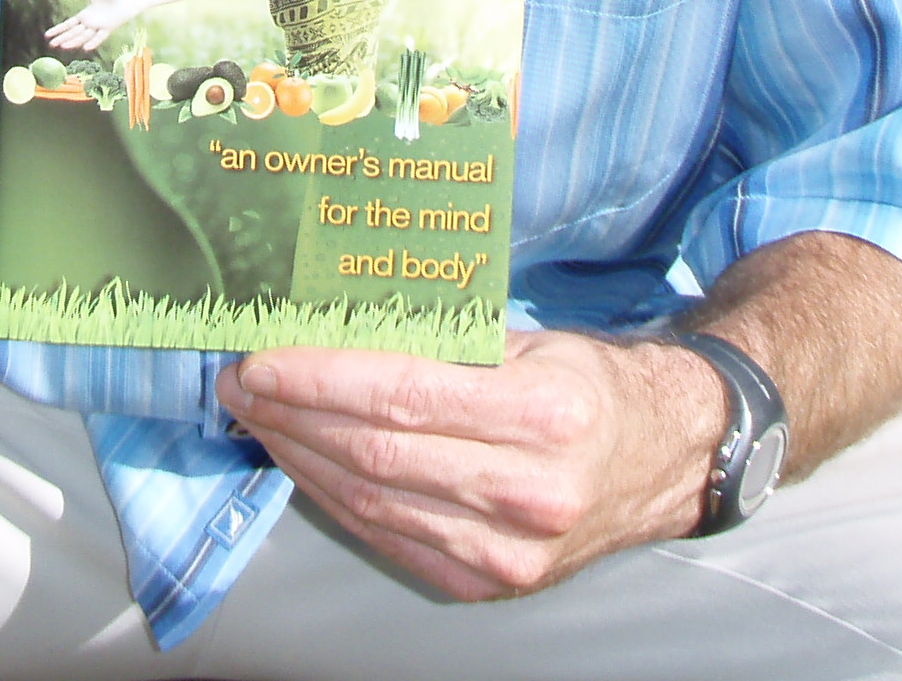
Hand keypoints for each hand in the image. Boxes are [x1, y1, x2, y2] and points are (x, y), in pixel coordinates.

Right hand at [46, 0, 143, 53]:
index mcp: (85, 16)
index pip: (68, 25)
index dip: (58, 30)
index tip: (47, 35)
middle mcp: (90, 24)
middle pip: (73, 33)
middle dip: (62, 38)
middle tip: (51, 45)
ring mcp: (99, 27)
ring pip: (83, 36)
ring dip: (74, 42)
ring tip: (63, 47)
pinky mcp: (109, 28)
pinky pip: (99, 37)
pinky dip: (93, 42)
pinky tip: (85, 48)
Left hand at [217, 331, 722, 598]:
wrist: (662, 461)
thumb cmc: (590, 385)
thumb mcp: (532, 341)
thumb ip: (444, 337)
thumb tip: (335, 317)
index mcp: (545, 416)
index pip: (402, 398)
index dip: (320, 379)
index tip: (260, 357)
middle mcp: (529, 492)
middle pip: (375, 455)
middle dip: (291, 416)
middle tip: (238, 381)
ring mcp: (507, 552)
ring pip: (371, 502)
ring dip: (299, 457)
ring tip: (257, 416)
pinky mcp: (488, 583)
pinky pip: (389, 537)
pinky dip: (334, 497)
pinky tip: (304, 461)